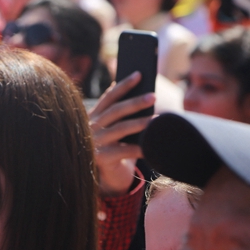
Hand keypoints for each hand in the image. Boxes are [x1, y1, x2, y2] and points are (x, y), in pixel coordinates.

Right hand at [88, 72, 155, 196]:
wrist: (98, 174)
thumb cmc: (111, 146)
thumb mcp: (110, 127)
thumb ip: (116, 113)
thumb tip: (136, 91)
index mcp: (93, 116)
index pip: (109, 97)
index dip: (124, 85)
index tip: (139, 75)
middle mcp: (92, 127)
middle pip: (116, 111)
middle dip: (135, 102)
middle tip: (153, 96)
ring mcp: (95, 142)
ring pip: (121, 129)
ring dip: (140, 123)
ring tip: (157, 120)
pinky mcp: (101, 158)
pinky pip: (124, 151)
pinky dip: (139, 148)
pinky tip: (151, 145)